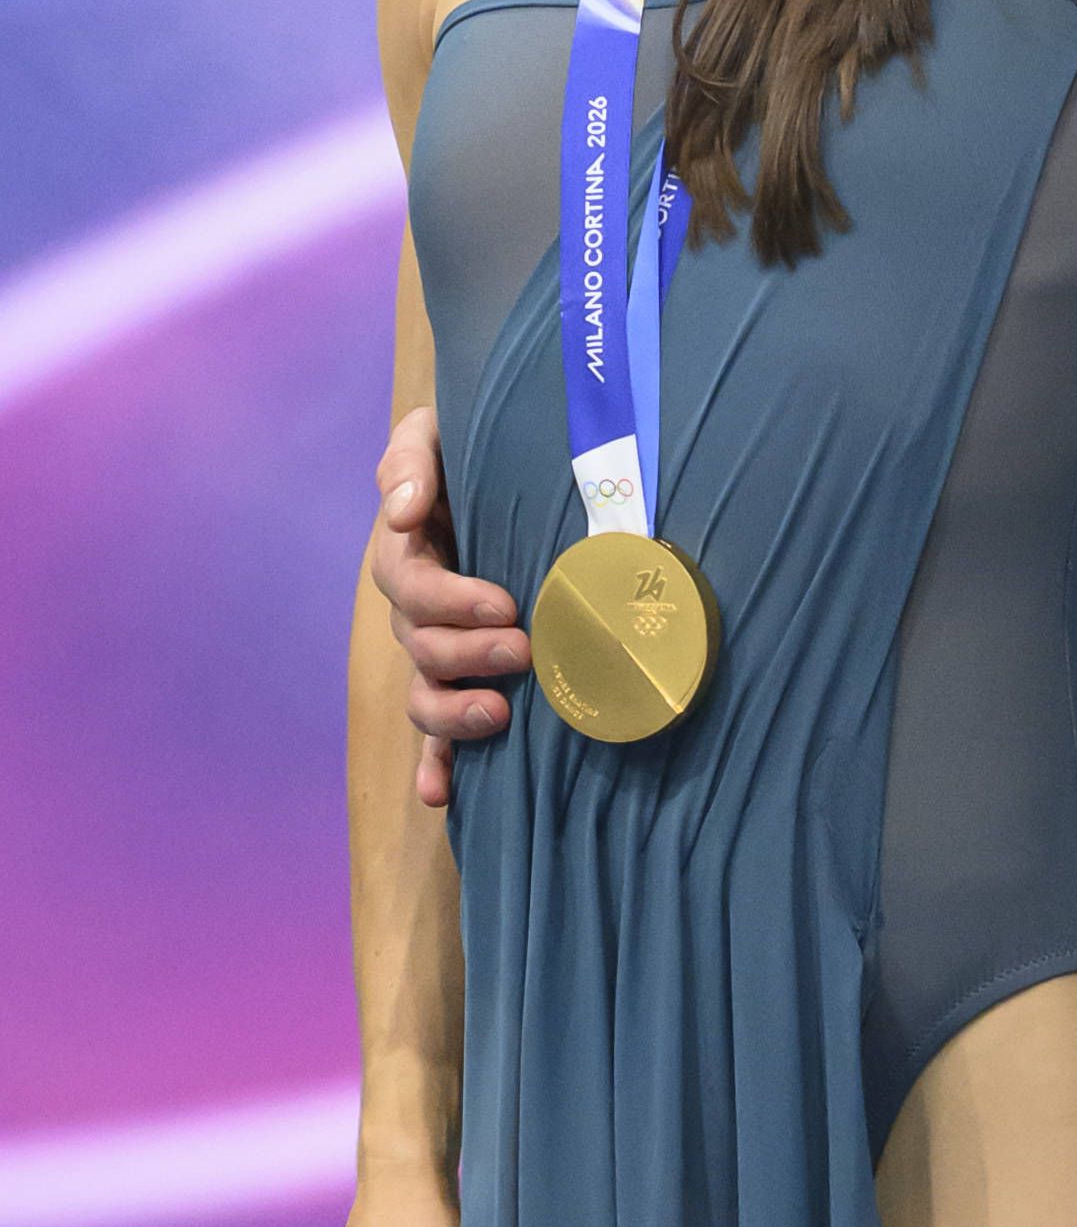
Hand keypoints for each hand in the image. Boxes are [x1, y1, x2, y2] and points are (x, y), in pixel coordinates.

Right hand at [371, 405, 524, 812]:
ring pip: (426, 693)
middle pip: (421, 645)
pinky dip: (437, 766)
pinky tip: (443, 795)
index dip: (450, 601)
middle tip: (524, 650)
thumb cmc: (474, 443)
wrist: (515, 460)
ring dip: (454, 713)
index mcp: (411, 551)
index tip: (504, 604)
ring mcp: (439, 646)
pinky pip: (437, 733)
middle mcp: (420, 606)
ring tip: (499, 714)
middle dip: (468, 655)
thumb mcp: (438, 431)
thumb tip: (402, 511)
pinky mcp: (464, 675)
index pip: (410, 585)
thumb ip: (410, 460)